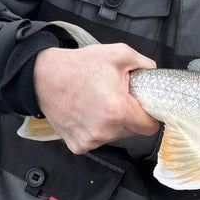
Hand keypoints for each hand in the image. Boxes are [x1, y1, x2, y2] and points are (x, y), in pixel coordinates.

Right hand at [32, 43, 159, 153]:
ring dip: (113, 124)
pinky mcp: (78, 145)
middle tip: (118, 99)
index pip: (149, 128)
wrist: (44, 76)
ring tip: (100, 104)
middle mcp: (104, 131)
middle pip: (132, 132)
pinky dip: (96, 130)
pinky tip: (88, 114)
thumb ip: (144, 63)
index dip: (150, 117)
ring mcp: (90, 140)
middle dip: (130, 118)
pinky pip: (96, 141)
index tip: (144, 108)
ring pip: (115, 137)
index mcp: (118, 111)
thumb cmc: (79, 66)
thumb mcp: (118, 54)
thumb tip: (154, 73)